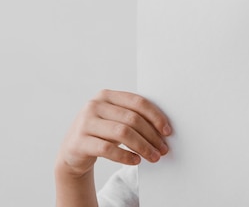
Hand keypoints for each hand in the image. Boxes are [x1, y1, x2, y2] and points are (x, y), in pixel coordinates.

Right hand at [56, 89, 171, 178]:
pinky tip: (136, 161)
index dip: (156, 116)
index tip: (167, 131)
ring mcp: (85, 123)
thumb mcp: (115, 119)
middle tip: (163, 149)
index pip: (138, 102)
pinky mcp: (79, 142)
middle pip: (132, 119)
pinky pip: (108, 149)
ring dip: (142, 147)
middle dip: (152, 135)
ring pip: (122, 133)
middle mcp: (94, 105)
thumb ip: (133, 116)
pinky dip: (125, 156)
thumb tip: (164, 128)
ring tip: (153, 157)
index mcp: (106, 95)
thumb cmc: (101, 133)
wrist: (72, 152)